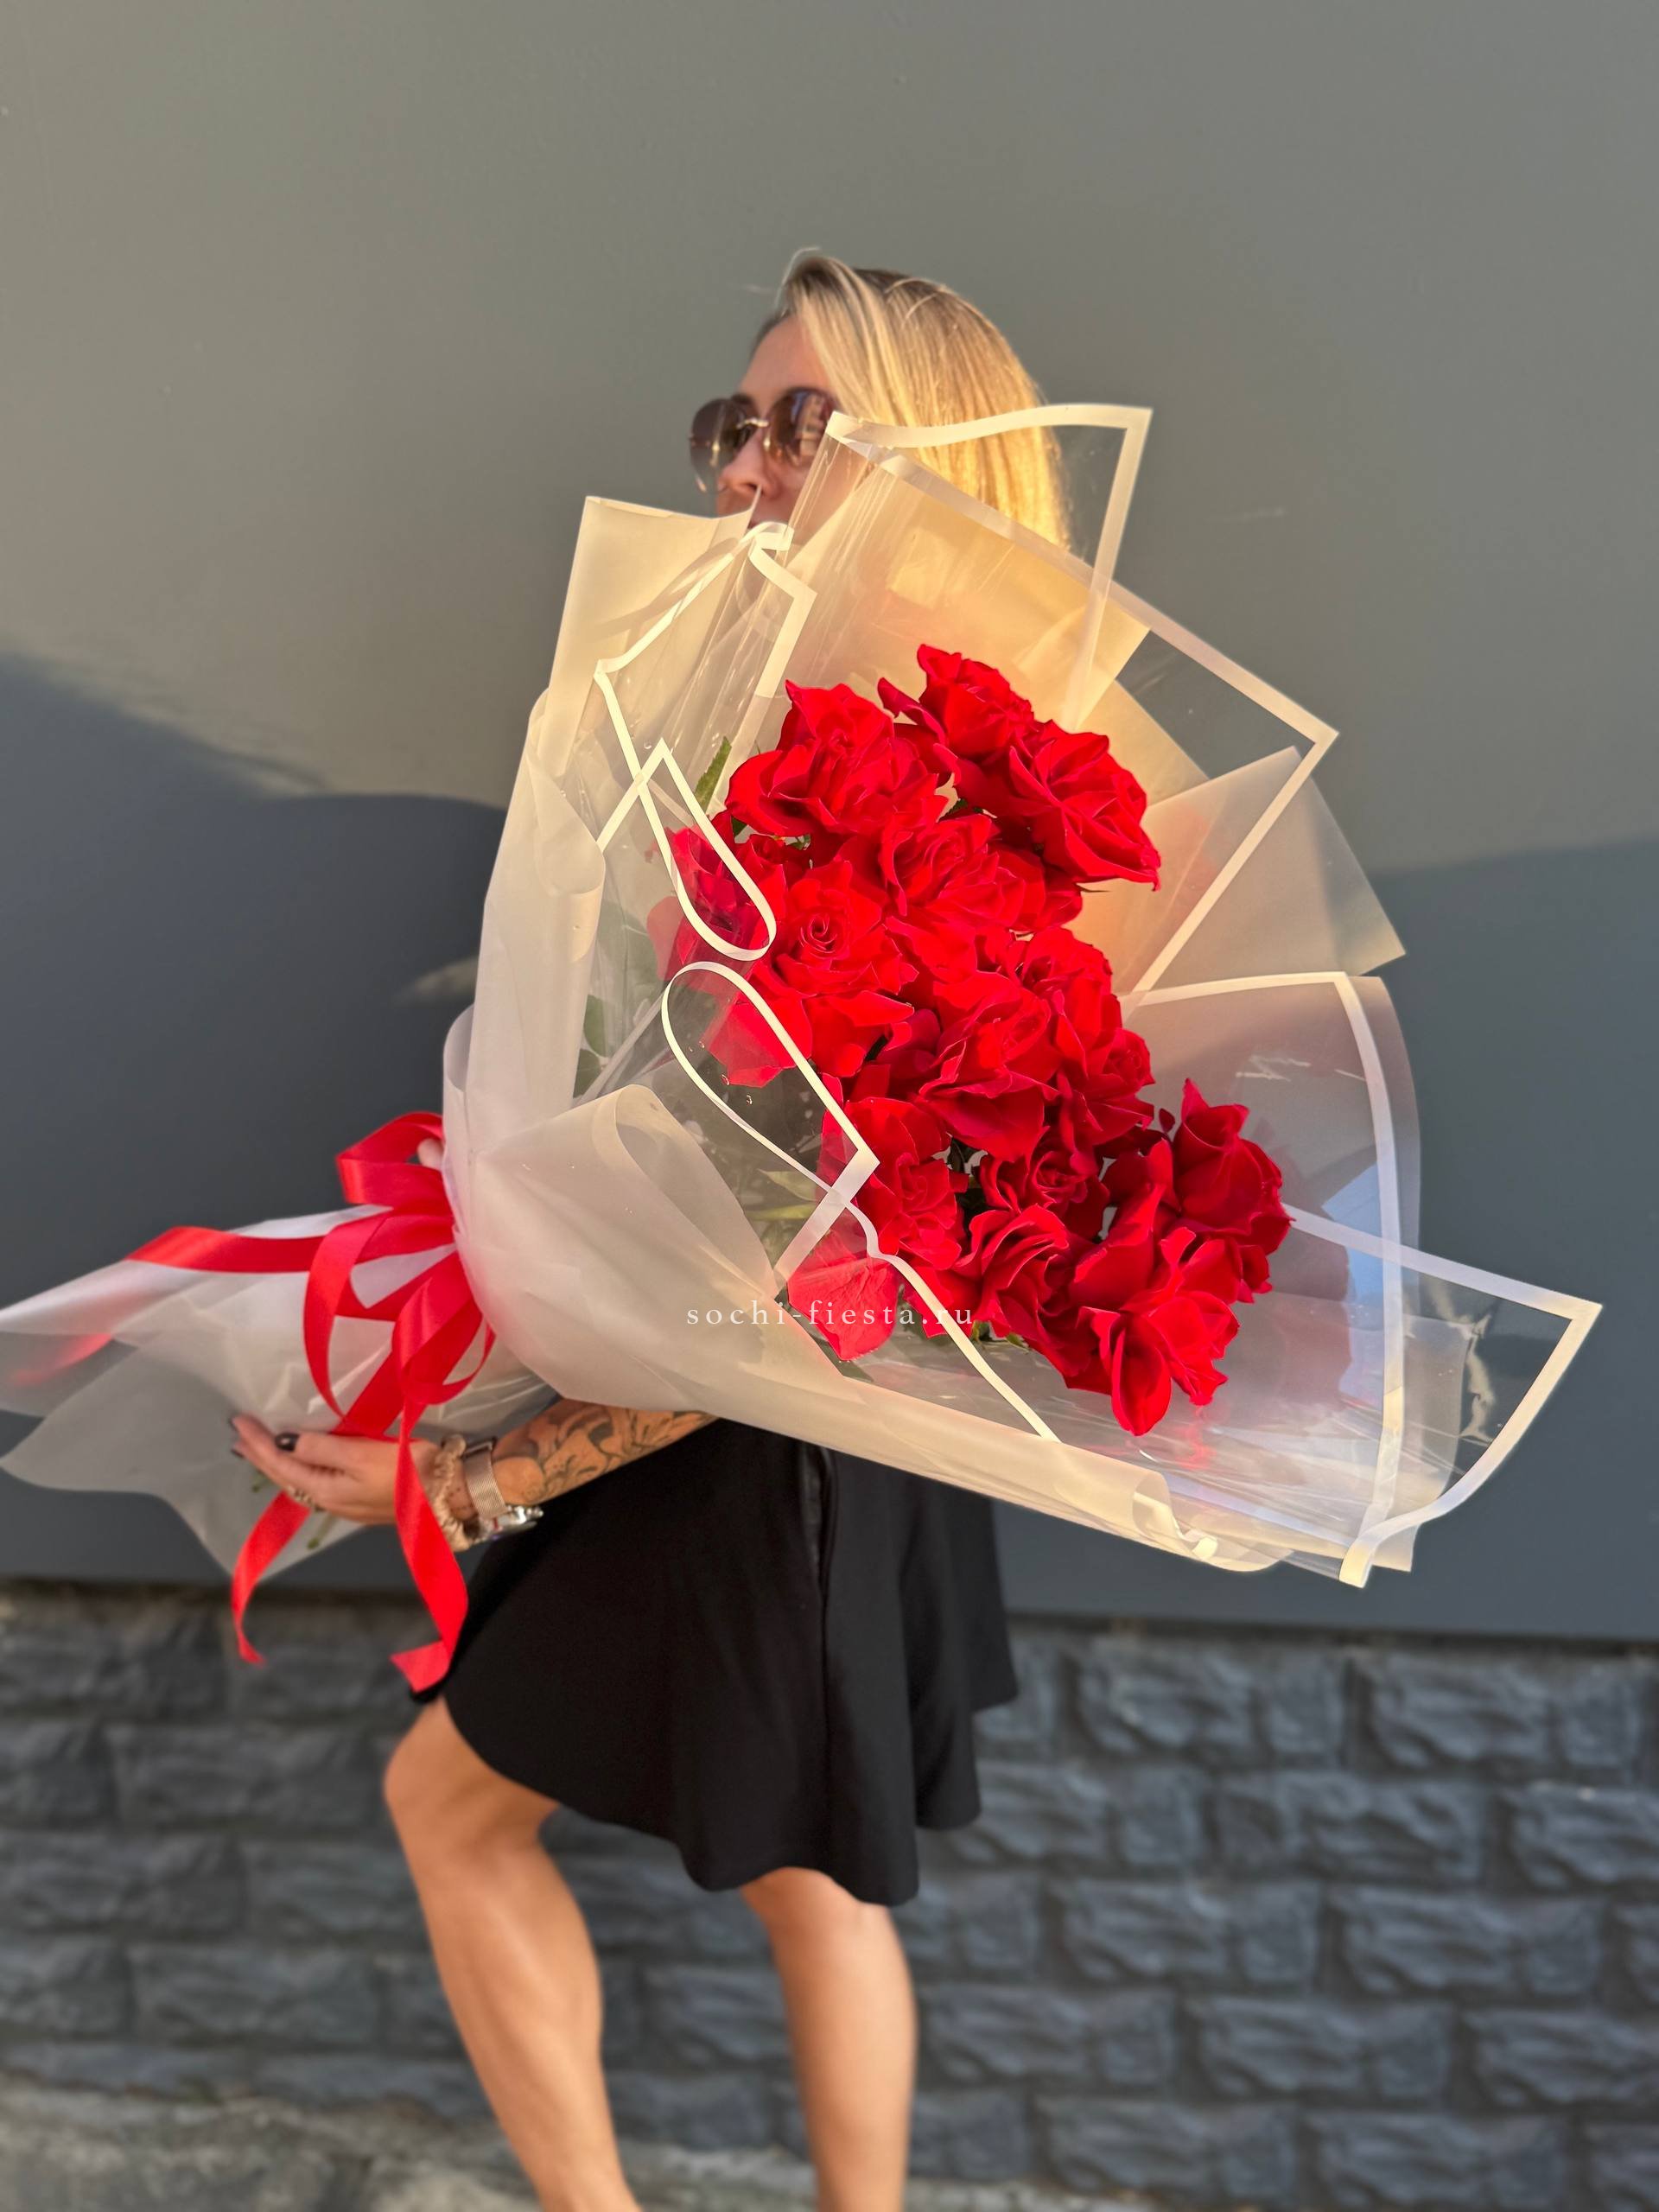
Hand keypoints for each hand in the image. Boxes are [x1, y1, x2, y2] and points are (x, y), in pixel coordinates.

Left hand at [229, 1413, 436, 1524]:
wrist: (448, 1496)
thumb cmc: (406, 1472)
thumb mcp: (360, 1453)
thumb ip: (319, 1447)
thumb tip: (283, 1441)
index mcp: (324, 1489)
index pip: (280, 1463)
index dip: (258, 1442)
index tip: (238, 1421)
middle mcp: (328, 1501)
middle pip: (284, 1477)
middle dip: (261, 1455)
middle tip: (238, 1436)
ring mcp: (344, 1503)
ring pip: (299, 1481)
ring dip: (278, 1463)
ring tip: (261, 1448)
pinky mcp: (360, 1499)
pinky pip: (316, 1482)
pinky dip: (299, 1468)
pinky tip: (301, 1463)